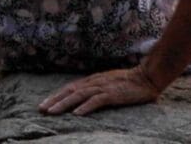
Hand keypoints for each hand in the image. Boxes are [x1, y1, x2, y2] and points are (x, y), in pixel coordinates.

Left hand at [39, 64, 161, 115]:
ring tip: (52, 112)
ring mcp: (105, 87)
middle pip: (72, 90)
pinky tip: (77, 114)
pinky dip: (86, 106)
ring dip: (65, 103)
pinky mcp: (114, 94)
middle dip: (55, 100)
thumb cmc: (131, 82)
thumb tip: (82, 100)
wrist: (149, 76)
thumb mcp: (110, 84)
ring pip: (80, 95)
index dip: (57, 95)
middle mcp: (97, 82)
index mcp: (95, 80)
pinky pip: (97, 100)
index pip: (71, 87)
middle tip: (41, 109)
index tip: (44, 105)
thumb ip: (98, 89)